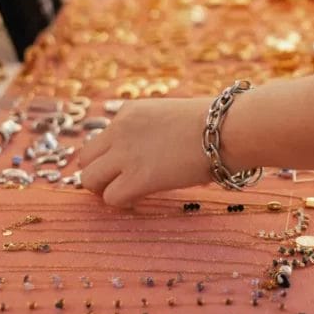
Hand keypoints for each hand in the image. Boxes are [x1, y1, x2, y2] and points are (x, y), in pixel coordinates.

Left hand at [78, 98, 211, 206]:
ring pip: (89, 179)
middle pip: (85, 158)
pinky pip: (111, 198)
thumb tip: (159, 153)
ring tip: (128, 193)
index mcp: (130, 111)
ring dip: (105, 189)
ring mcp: (126, 154)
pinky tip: (141, 199)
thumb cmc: (216, 124)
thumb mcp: (175, 115)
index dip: (112, 156)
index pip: (101, 138)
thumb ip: (156, 130)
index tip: (127, 166)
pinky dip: (123, 202)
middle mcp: (120, 129)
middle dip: (100, 172)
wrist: (227, 130)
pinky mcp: (138, 178)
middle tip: (119, 183)